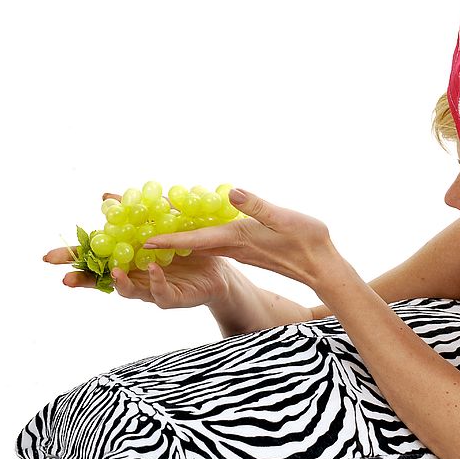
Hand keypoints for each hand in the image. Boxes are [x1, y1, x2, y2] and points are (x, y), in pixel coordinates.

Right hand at [42, 192, 234, 308]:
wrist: (220, 267)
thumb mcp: (162, 223)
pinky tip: (153, 268)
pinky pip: (161, 293)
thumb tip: (104, 197)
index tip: (50, 257)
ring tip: (115, 272)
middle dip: (84, 279)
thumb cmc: (187, 248)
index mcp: (128, 259)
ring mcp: (152, 289)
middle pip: (104, 280)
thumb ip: (135, 212)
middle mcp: (135, 276)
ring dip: (120, 282)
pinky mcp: (173, 297)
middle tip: (66, 279)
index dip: (74, 259)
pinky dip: (155, 281)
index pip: (96, 259)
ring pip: (129, 291)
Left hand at [141, 188, 338, 288]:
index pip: (195, 240)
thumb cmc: (307, 242)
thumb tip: (232, 192)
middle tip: (137, 225)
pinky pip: (211, 241)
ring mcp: (237, 249)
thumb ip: (257, 206)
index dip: (168, 239)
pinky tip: (189, 224)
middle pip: (189, 241)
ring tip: (152, 221)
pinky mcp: (245, 248)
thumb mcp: (284, 218)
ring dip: (176, 234)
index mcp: (237, 239)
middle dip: (162, 234)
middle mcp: (232, 246)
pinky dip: (195, 233)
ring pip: (199, 241)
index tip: (143, 239)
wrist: (322, 266)